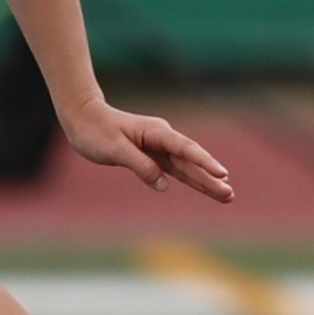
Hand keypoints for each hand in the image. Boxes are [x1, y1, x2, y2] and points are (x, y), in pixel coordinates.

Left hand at [62, 97, 233, 203]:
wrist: (84, 118)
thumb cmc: (96, 131)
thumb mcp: (115, 149)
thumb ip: (140, 165)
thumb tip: (163, 184)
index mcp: (157, 133)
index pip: (186, 150)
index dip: (204, 163)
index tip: (221, 174)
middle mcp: (163, 139)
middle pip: (192, 162)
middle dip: (211, 179)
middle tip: (230, 195)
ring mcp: (160, 148)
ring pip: (187, 168)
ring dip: (205, 182)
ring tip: (226, 195)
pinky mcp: (153, 156)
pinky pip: (176, 170)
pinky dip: (190, 178)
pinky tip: (205, 186)